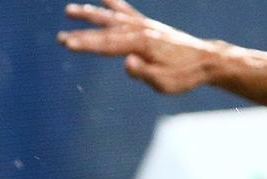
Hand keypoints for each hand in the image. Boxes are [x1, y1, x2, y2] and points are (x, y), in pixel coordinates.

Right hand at [58, 0, 219, 93]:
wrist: (205, 60)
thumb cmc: (184, 75)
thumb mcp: (165, 83)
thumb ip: (144, 73)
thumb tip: (127, 62)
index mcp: (142, 45)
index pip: (108, 45)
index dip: (86, 44)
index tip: (67, 44)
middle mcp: (141, 30)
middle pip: (105, 31)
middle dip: (82, 35)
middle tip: (61, 38)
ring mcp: (144, 25)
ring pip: (112, 17)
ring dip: (90, 14)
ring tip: (69, 10)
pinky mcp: (148, 26)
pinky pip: (127, 12)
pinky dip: (114, 3)